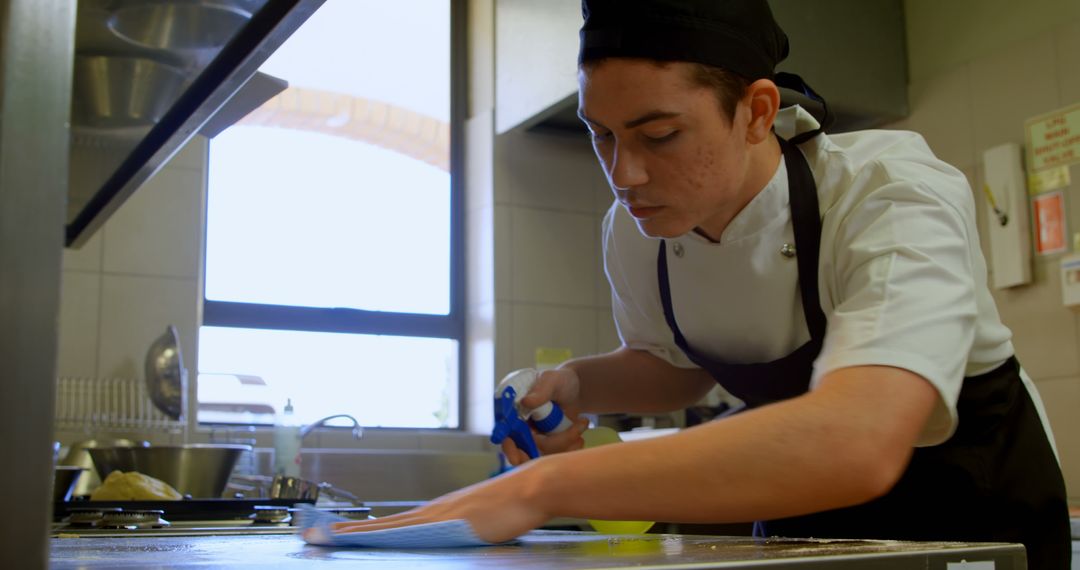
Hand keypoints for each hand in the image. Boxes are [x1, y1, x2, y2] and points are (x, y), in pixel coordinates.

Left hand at [327, 466, 550, 543]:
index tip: (336, 535)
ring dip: (357, 534)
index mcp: (437, 514)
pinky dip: (385, 536)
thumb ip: (462, 532)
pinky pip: (409, 532)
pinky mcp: (449, 523)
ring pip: (388, 528)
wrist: (532, 488)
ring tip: (328, 538)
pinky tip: (368, 541)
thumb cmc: (515, 505)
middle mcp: (432, 513)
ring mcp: (438, 516)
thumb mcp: (482, 522)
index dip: (362, 531)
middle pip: (382, 525)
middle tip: (313, 536)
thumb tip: (453, 541)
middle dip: (347, 533)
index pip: (391, 526)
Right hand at [501, 368, 589, 464]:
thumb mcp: (551, 380)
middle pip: (525, 451)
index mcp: (515, 412)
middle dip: (541, 453)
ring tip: (582, 422)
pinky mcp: (551, 446)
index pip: (505, 434)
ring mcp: (537, 439)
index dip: (509, 448)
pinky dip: (572, 447)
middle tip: (561, 443)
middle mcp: (522, 428)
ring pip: (545, 454)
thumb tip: (526, 401)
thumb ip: (541, 390)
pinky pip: (558, 456)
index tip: (516, 456)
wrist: (577, 389)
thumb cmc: (560, 381)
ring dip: (566, 441)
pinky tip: (580, 434)